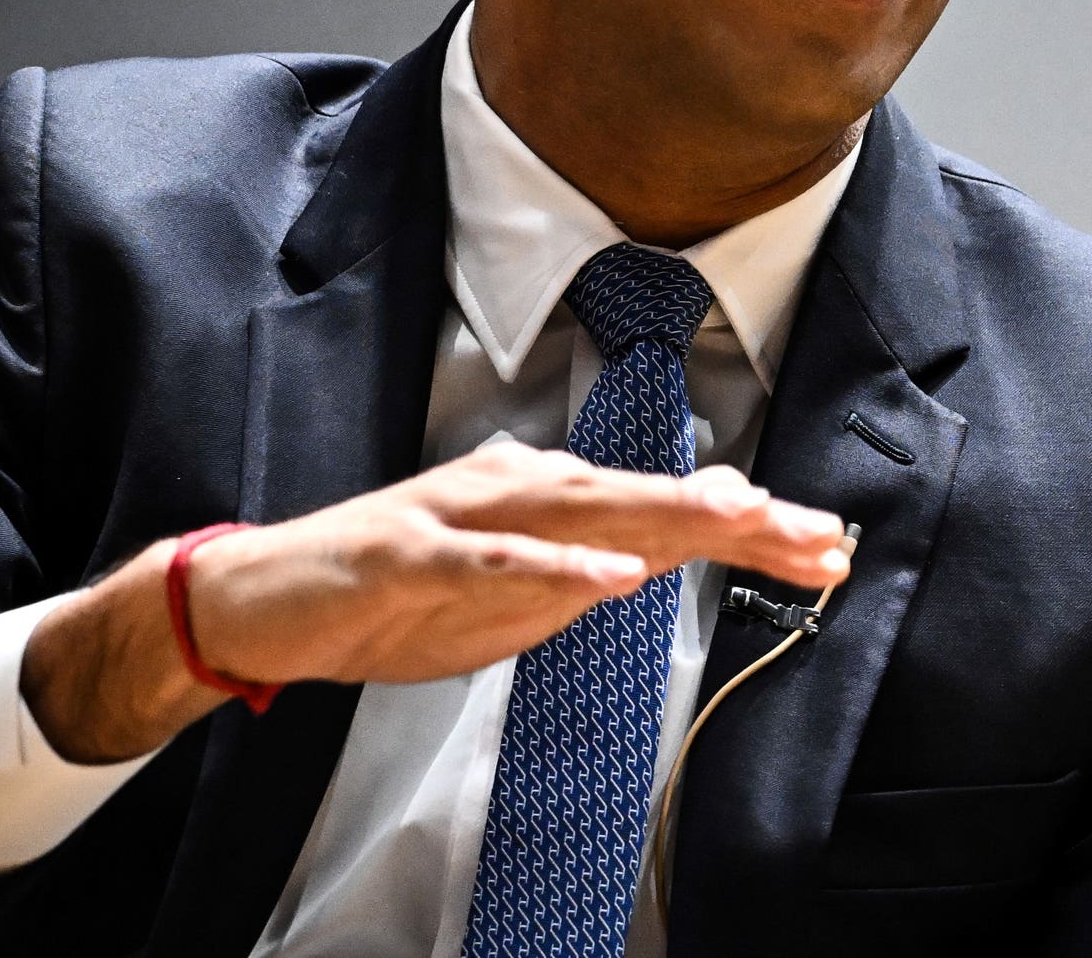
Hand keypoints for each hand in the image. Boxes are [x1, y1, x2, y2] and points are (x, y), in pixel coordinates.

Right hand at [20, 442, 846, 762]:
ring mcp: (464, 515)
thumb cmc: (393, 595)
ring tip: (743, 520)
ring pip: (583, 509)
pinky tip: (612, 574)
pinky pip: (494, 559)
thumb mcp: (515, 594)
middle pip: (645, 499)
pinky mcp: (411, 553)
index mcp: (547, 499)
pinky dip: (554, 564)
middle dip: (738, 517)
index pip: (667, 510)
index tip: (825, 549)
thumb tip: (672, 555)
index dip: (750, 528)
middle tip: (815, 530)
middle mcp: (517, 489)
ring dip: (668, 513)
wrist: (266, 602)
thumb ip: (590, 569)